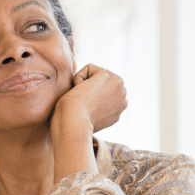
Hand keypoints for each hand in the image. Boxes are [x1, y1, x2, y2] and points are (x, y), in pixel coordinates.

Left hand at [50, 64, 127, 181]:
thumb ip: (94, 107)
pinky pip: (88, 68)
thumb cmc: (71, 126)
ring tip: (81, 100)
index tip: (83, 113)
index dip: (85, 99)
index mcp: (117, 110)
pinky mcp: (111, 77)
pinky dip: (79, 78)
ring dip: (83, 85)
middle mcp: (123, 99)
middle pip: (98, 83)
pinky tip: (80, 92)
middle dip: (86, 90)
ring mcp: (120, 89)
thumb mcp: (87, 117)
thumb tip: (89, 101)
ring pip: (94, 75)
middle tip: (81, 107)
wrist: (72, 125)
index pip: (99, 93)